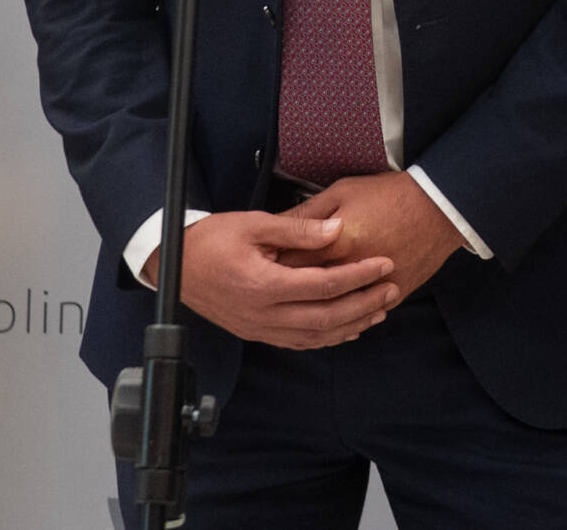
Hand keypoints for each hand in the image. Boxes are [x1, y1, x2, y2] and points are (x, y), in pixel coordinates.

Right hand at [147, 211, 398, 350]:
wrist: (174, 264)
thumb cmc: (211, 239)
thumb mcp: (253, 224)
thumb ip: (297, 230)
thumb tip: (337, 230)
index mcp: (264, 285)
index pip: (324, 285)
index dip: (358, 276)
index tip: (384, 264)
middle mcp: (263, 314)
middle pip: (326, 317)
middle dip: (364, 304)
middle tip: (392, 290)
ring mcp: (259, 329)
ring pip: (316, 336)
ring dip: (351, 325)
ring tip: (379, 311)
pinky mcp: (256, 333)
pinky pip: (299, 342)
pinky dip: (327, 337)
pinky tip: (347, 328)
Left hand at [282, 171, 468, 303]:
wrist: (439, 206)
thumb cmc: (388, 194)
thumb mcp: (341, 192)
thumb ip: (307, 214)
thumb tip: (277, 226)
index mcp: (337, 243)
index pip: (292, 265)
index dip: (271, 267)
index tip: (257, 267)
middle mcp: (354, 271)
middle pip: (309, 292)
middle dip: (286, 292)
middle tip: (267, 291)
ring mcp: (375, 288)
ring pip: (336, 311)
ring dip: (314, 311)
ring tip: (293, 307)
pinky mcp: (393, 296)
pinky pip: (362, 317)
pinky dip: (344, 320)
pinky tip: (329, 319)